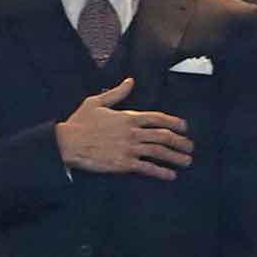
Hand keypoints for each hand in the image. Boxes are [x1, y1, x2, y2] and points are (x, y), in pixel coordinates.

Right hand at [54, 77, 193, 180]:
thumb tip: (130, 81)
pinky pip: (147, 168)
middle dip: (180, 142)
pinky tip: (170, 175)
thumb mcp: (97, 102)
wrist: (66, 143)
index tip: (185, 128)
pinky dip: (161, 172)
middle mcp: (133, 132)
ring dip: (176, 157)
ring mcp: (129, 148)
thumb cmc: (79, 122)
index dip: (174, 122)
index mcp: (128, 117)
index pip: (158, 118)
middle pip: (164, 136)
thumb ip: (117, 93)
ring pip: (159, 152)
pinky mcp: (124, 164)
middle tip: (190, 147)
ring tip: (186, 161)